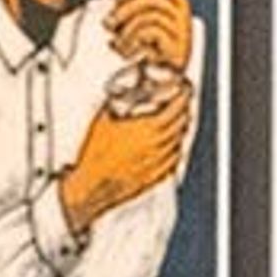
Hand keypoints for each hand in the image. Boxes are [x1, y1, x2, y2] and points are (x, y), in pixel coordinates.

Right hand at [57, 74, 193, 228]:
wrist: (92, 184)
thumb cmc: (95, 156)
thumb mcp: (101, 121)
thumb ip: (113, 104)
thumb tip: (117, 94)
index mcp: (146, 130)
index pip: (175, 110)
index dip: (182, 98)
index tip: (184, 91)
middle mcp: (156, 146)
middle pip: (180, 125)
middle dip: (184, 112)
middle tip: (182, 104)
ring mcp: (157, 162)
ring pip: (179, 143)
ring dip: (180, 130)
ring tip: (178, 123)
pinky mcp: (155, 176)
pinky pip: (173, 161)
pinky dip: (175, 150)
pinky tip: (171, 147)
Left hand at [104, 0, 194, 78]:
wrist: (155, 83)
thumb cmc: (147, 53)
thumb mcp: (137, 27)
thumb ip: (131, 11)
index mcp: (177, 10)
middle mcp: (183, 20)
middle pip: (155, 0)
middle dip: (127, 8)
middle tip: (110, 21)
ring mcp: (182, 35)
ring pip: (152, 16)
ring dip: (127, 29)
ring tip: (118, 43)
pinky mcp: (176, 51)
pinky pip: (152, 32)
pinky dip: (133, 40)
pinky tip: (126, 50)